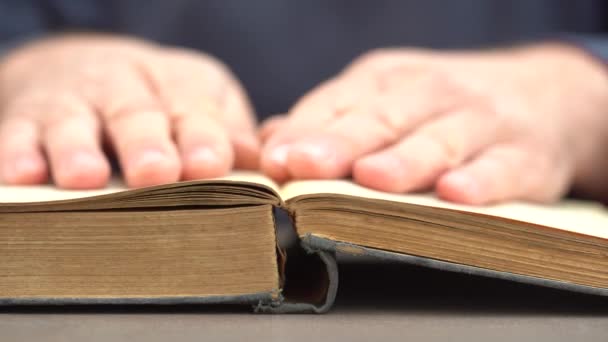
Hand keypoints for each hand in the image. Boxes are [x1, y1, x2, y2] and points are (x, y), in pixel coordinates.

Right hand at [0, 35, 257, 188]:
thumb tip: (260, 164)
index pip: (192, 106)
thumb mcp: (201, 100)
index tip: (210, 164)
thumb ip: (227, 131)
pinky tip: (25, 175)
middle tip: (156, 172)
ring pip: (74, 123)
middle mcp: (122, 87)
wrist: (84, 66)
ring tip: (87, 177)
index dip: (202, 135)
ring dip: (79, 149)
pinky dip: (19, 153)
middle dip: (145, 142)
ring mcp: (72, 102)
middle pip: (135, 113)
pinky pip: (17, 134)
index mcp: (176, 82)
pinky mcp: (27, 119)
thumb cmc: (159, 98)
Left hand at [261, 44, 607, 203]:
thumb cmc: (442, 106)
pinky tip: (456, 194)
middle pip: (380, 120)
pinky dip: (481, 180)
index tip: (273, 162)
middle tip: (303, 166)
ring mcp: (480, 122)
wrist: (544, 94)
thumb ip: (330, 121)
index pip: (338, 104)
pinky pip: (503, 168)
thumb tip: (267, 141)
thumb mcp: (385, 100)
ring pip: (438, 141)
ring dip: (404, 160)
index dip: (305, 133)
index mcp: (387, 81)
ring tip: (371, 178)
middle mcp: (431, 94)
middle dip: (340, 143)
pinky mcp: (525, 155)